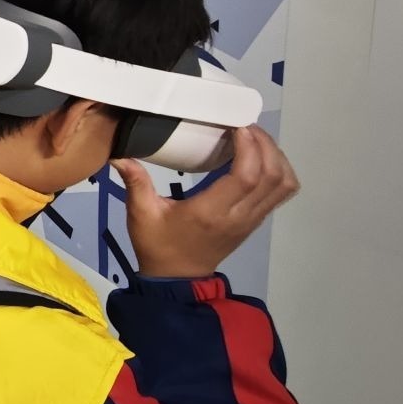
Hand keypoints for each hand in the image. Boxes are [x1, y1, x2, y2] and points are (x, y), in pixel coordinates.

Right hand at [113, 127, 299, 278]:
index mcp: (211, 212)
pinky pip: (281, 193)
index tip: (236, 125)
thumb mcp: (140, 214)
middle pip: (272, 175)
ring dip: (276, 157)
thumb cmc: (158, 244)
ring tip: (255, 139)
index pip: (246, 176)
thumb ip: (135, 182)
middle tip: (245, 126)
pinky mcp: (255, 221)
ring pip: (284, 184)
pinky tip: (260, 158)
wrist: (177, 278)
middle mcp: (238, 215)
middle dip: (265, 144)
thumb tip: (118, 154)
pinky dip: (279, 171)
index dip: (249, 146)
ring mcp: (251, 219)